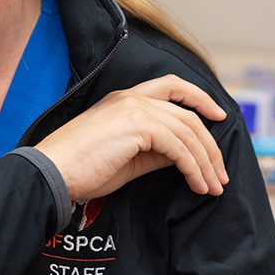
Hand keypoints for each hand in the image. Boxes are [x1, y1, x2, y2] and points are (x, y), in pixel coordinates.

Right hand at [33, 75, 228, 200]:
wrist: (54, 171)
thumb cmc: (81, 168)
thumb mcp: (126, 157)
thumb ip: (154, 150)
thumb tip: (183, 156)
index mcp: (124, 99)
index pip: (171, 86)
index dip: (199, 98)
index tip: (218, 116)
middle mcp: (131, 97)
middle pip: (187, 115)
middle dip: (210, 147)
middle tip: (219, 175)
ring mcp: (134, 109)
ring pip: (188, 131)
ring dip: (205, 163)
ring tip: (212, 187)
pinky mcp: (137, 126)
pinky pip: (178, 147)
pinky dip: (193, 168)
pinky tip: (196, 185)